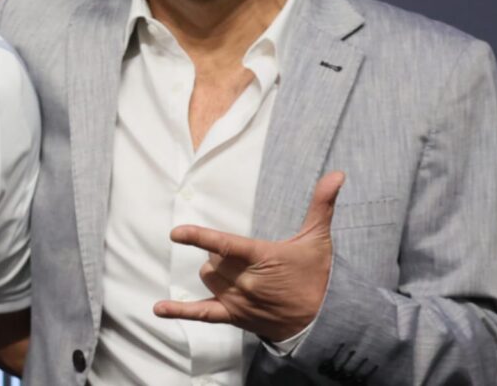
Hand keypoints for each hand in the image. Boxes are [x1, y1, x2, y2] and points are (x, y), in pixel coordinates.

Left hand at [153, 171, 344, 341]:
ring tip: (235, 271)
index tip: (176, 233)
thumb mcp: (318, 239)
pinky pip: (203, 315)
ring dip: (213, 272)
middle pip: (213, 261)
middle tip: (240, 255)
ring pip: (208, 280)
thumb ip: (322, 205)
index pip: (224, 245)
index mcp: (261, 258)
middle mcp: (246, 281)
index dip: (199, 238)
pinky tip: (159, 310)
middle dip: (218, 254)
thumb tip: (337, 175)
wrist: (324, 322)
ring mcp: (239, 301)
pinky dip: (180, 312)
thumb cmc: (318, 277)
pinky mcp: (235, 317)